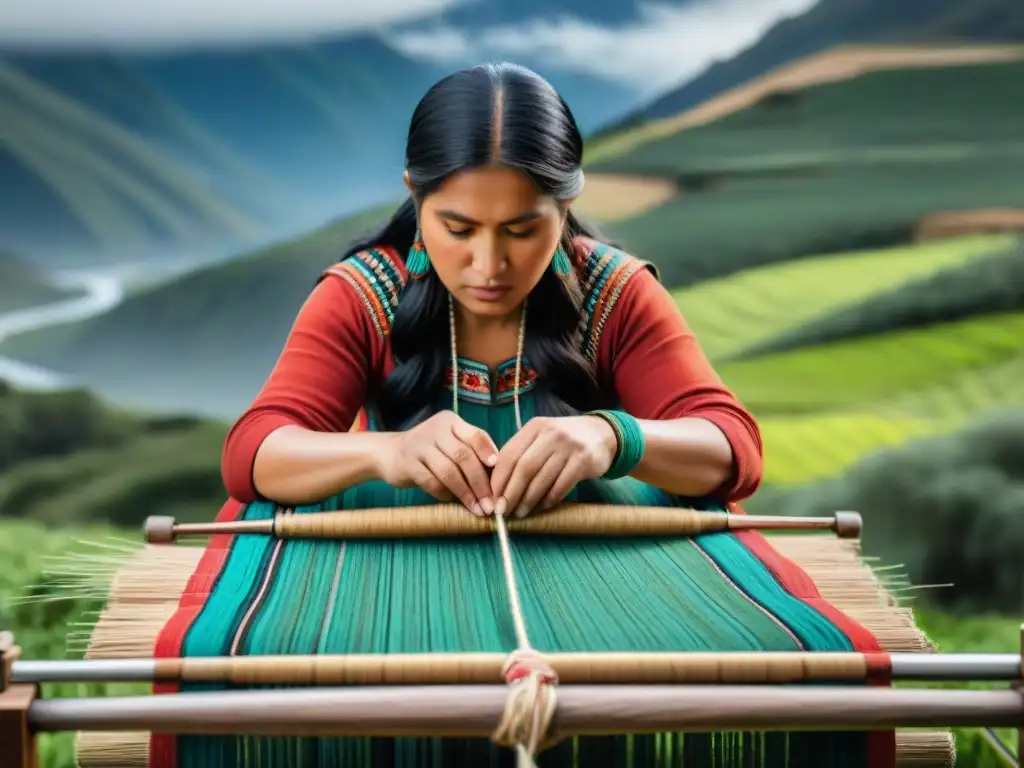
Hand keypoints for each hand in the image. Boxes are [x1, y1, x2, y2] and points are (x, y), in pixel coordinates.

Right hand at [379, 411, 498, 514]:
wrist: (390, 452)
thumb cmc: (431, 452)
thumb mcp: (451, 444)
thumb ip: (472, 452)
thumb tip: (500, 477)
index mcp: (452, 422)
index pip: (476, 435)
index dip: (489, 453)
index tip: (499, 474)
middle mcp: (436, 429)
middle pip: (464, 456)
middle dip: (480, 483)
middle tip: (490, 504)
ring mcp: (420, 445)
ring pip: (448, 471)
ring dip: (465, 493)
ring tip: (476, 508)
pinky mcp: (407, 463)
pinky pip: (431, 482)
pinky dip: (444, 494)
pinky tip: (451, 500)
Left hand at [489, 415, 616, 517]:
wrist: (602, 434)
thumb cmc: (563, 441)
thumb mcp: (541, 437)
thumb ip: (521, 453)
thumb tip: (496, 485)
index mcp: (535, 427)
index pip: (510, 454)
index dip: (499, 478)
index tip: (492, 498)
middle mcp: (551, 434)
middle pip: (524, 468)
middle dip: (511, 492)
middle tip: (503, 510)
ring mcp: (569, 447)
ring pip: (542, 479)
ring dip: (528, 500)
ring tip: (520, 513)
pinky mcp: (584, 461)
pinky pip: (561, 486)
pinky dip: (549, 500)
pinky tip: (541, 507)